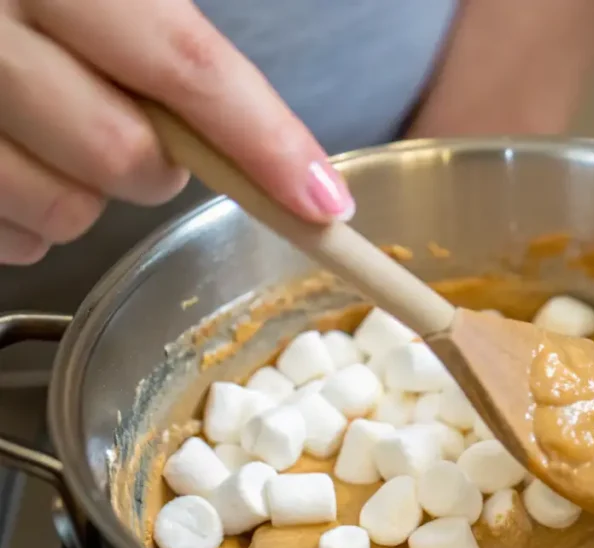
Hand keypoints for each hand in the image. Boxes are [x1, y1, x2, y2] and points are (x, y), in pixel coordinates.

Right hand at [0, 0, 353, 264]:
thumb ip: (158, 26)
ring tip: (59, 144)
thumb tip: (253, 127)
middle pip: (126, 155)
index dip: (265, 142)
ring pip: (63, 211)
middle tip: (140, 133)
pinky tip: (13, 169)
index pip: (185, 64)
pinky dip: (28, 222)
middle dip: (157, 165)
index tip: (325, 205)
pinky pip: (7, 237)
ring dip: (87, 198)